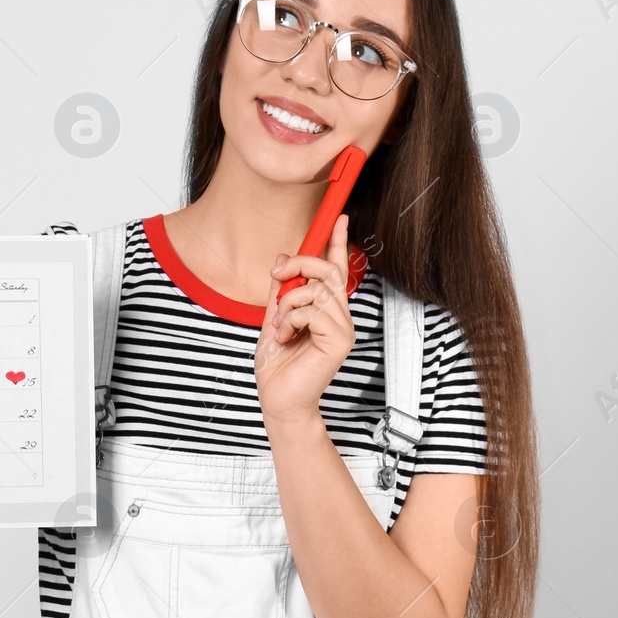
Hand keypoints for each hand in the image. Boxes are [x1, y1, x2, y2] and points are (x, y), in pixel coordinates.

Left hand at [255, 214, 355, 423]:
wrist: (277, 398)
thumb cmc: (277, 365)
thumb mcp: (274, 317)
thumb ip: (281, 290)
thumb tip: (284, 257)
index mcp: (327, 310)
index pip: (337, 269)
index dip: (338, 242)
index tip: (340, 219)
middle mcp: (340, 316)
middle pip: (328, 271)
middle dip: (300, 265)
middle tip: (277, 274)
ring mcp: (343, 328)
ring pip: (316, 290)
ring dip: (288, 304)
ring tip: (280, 326)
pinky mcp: (339, 341)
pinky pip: (312, 311)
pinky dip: (290, 320)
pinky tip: (285, 337)